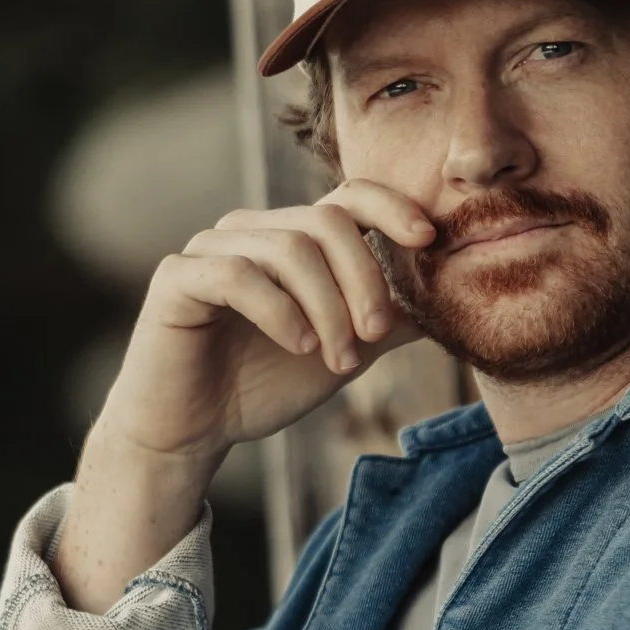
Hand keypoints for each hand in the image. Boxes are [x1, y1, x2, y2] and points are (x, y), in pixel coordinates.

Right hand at [52, 181, 433, 613]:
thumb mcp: (344, 351)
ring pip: (288, 249)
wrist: (191, 432)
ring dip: (327, 307)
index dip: (392, 207)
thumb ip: (388, 322)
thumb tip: (451, 298)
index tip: (427, 240)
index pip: (349, 197)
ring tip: (339, 360)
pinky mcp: (178, 277)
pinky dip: (279, 311)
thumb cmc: (263, 385)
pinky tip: (299, 346)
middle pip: (326, 223)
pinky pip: (238, 275)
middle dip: (362, 281)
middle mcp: (252, 230)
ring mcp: (211, 248)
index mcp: (292, 238)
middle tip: (373, 337)